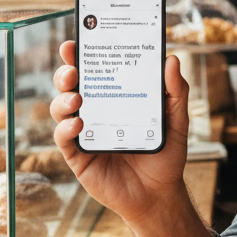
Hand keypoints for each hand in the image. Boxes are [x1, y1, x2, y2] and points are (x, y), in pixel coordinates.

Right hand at [51, 41, 189, 226]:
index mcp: (114, 97)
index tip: (75, 43)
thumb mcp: (176, 120)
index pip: (94, 70)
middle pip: (71, 86)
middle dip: (66, 72)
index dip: (80, 55)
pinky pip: (64, 139)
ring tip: (77, 97)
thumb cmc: (165, 155)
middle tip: (73, 69)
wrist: (160, 194)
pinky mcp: (78, 156)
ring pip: (61, 109)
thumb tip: (172, 60)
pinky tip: (78, 124)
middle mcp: (95, 111)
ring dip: (63, 99)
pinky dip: (66, 129)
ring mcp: (84, 133)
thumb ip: (175, 92)